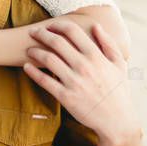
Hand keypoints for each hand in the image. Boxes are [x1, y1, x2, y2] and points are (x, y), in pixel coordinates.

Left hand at [24, 21, 141, 140]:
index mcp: (96, 56)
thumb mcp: (120, 64)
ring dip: (35, 51)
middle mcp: (84, 66)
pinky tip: (26, 67)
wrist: (116, 121)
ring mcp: (74, 81)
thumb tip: (96, 26)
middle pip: (56, 42)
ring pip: (48, 59)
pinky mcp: (65, 96)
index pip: (72, 31)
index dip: (58, 25)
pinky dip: (32, 72)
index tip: (50, 25)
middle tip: (33, 32)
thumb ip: (108, 43)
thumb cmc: (118, 91)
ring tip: (29, 50)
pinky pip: (44, 81)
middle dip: (42, 34)